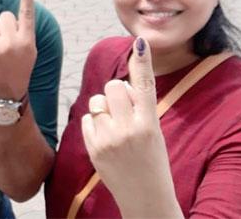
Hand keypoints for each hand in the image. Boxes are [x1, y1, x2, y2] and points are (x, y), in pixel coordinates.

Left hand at [0, 0, 35, 99]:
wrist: (5, 94)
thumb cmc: (18, 69)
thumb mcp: (29, 52)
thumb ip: (22, 33)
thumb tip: (9, 15)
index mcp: (26, 42)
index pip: (27, 15)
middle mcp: (11, 44)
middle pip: (3, 17)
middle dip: (3, 26)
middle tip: (5, 42)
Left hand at [81, 38, 180, 216]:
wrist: (145, 197)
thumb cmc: (152, 162)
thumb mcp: (154, 134)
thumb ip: (138, 109)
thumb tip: (119, 86)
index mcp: (149, 124)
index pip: (145, 86)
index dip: (142, 63)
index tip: (140, 42)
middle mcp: (129, 129)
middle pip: (113, 86)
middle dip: (116, 92)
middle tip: (123, 110)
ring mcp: (109, 139)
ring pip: (97, 101)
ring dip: (103, 108)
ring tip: (115, 128)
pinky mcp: (93, 147)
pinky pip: (86, 119)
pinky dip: (94, 124)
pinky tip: (105, 140)